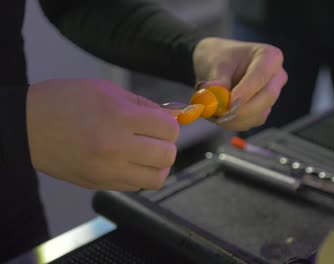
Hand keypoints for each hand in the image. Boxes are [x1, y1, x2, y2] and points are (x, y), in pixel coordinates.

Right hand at [26, 79, 178, 190]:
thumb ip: (144, 105)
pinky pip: (135, 186)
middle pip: (168, 155)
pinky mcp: (99, 184)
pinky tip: (128, 162)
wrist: (27, 125)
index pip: (169, 129)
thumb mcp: (107, 91)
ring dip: (157, 165)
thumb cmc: (65, 101)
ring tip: (145, 153)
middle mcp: (117, 147)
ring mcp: (107, 170)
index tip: (161, 123)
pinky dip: (139, 175)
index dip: (170, 124)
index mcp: (120, 117)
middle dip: (167, 145)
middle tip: (155, 138)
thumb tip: (174, 117)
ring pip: (156, 178)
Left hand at [193, 37, 286, 130]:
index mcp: (270, 57)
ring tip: (214, 112)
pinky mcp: (264, 110)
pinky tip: (220, 115)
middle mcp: (277, 77)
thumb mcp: (216, 65)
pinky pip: (252, 121)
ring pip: (259, 114)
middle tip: (219, 114)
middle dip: (242, 109)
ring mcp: (272, 96)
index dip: (246, 91)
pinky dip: (234, 123)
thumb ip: (217, 82)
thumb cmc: (221, 58)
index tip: (230, 102)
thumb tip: (216, 96)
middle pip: (266, 97)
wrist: (220, 65)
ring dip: (235, 119)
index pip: (261, 76)